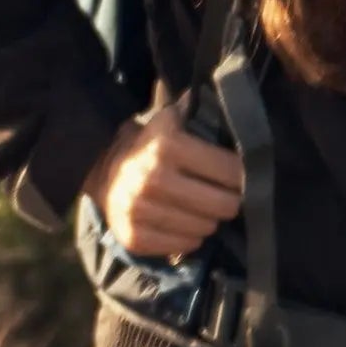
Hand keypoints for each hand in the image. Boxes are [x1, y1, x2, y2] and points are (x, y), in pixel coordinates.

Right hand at [84, 105, 247, 260]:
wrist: (104, 170)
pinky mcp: (133, 237)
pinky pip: (184, 245)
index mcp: (166, 146)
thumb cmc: (151, 145)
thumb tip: (230, 101)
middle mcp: (151, 178)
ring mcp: (139, 211)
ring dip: (209, 219)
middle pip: (223, 205)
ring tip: (202, 207)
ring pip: (206, 228)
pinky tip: (184, 223)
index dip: (241, 174)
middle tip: (225, 195)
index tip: (239, 175)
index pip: (231, 171)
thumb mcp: (172, 121)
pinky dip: (190, 237)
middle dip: (230, 200)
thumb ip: (199, 112)